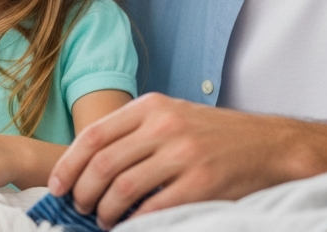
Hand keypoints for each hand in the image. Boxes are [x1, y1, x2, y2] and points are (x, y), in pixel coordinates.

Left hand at [47, 93, 309, 227]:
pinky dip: (137, 220)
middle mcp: (164, 126)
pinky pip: (156, 207)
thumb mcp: (171, 116)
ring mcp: (184, 154)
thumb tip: (89, 163)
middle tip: (80, 207)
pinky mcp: (202, 183)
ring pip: (124, 187)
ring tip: (104, 219)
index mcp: (151, 107)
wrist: (269, 144)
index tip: (57, 186)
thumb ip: (134, 132)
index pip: (94, 136)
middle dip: (84, 191)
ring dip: (107, 209)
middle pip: (104, 163)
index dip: (69, 164)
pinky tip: (132, 225)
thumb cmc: (213, 135)